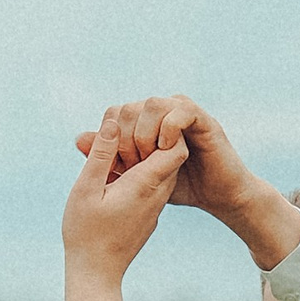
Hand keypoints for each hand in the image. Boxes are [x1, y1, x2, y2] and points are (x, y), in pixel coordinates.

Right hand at [61, 112, 189, 283]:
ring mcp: (156, 206)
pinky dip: (136, 175)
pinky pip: (151, 185)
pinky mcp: (149, 214)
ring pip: (160, 169)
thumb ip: (101, 154)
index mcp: (147, 183)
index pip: (176, 145)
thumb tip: (113, 121)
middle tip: (118, 144)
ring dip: (140, 159)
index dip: (161, 130)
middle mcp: (158, 194)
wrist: (97, 274)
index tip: (135, 132)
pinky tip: (112, 181)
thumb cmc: (87, 233)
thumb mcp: (86, 189)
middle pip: (169, 153)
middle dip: (147, 141)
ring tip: (112, 162)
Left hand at [70, 96, 295, 263]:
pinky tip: (167, 152)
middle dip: (124, 138)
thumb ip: (111, 158)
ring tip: (148, 159)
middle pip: (129, 106)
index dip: (110, 137)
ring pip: (152, 104)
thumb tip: (80, 139)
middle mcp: (164, 110)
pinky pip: (181, 111)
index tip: (117, 165)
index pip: (115, 112)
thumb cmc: (180, 186)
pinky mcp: (204, 119)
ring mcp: (184, 112)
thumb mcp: (138, 175)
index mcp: (146, 120)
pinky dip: (169, 130)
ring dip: (144, 134)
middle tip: (132, 164)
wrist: (219, 196)